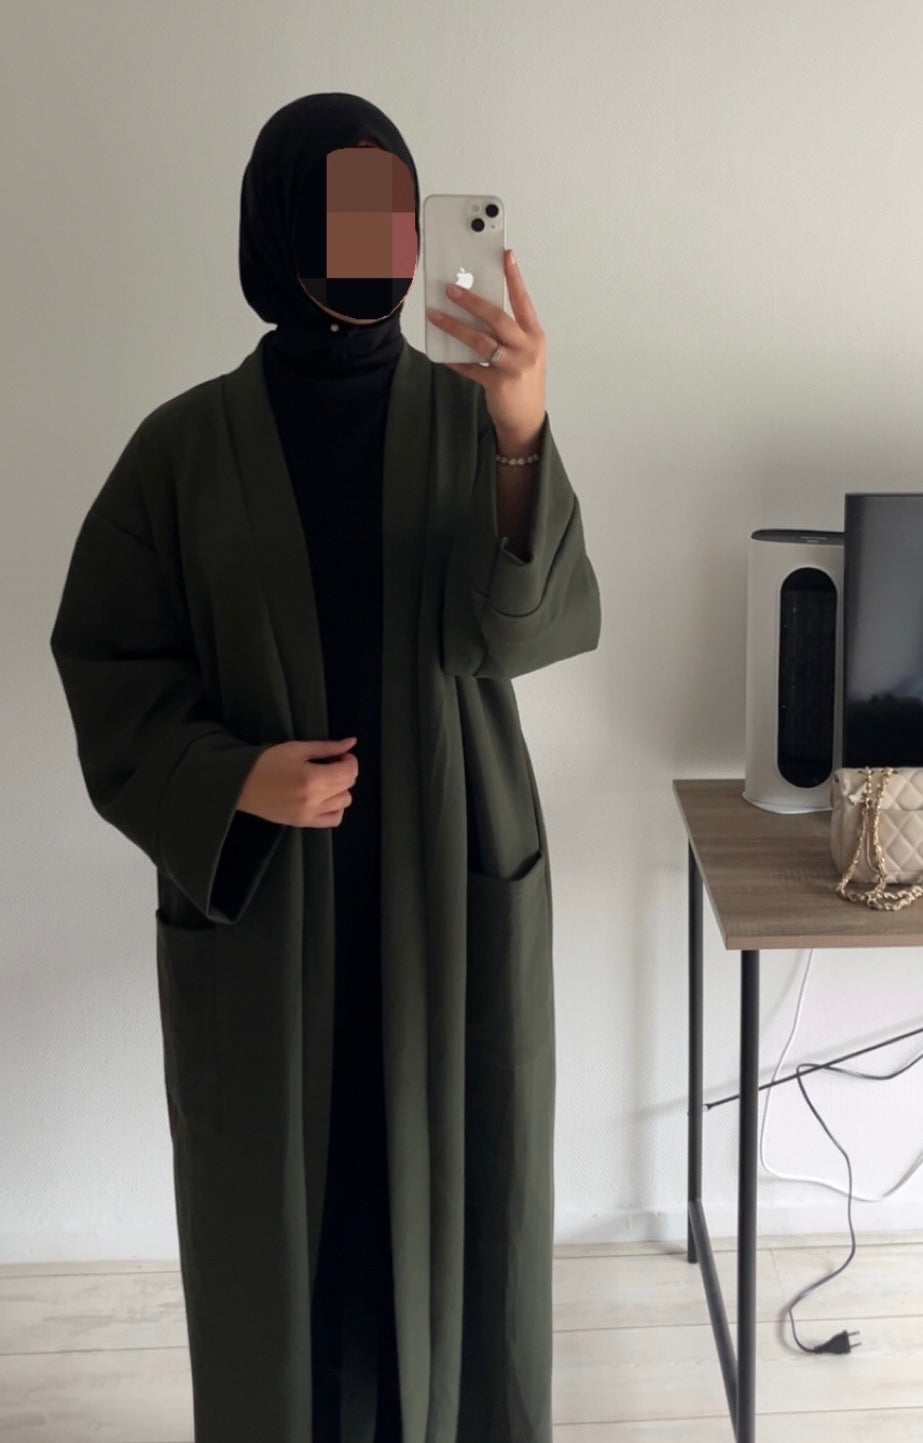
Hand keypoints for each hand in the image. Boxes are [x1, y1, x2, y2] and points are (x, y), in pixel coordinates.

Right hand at [237, 738, 358, 827]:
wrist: (240, 785)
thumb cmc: (266, 762)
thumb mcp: (296, 749)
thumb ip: (326, 747)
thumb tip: (351, 742)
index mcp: (313, 778)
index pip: (349, 771)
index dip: (350, 760)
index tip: (339, 755)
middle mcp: (315, 799)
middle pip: (348, 786)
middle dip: (345, 772)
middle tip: (331, 765)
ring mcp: (310, 814)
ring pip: (344, 803)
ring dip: (341, 790)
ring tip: (326, 781)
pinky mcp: (303, 823)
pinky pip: (333, 820)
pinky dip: (335, 808)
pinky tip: (325, 798)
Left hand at [426, 248, 546, 451]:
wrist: (527, 420)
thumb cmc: (524, 382)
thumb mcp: (524, 352)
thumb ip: (509, 333)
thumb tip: (479, 309)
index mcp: (534, 335)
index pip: (523, 300)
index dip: (514, 277)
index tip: (506, 255)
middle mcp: (527, 348)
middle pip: (498, 318)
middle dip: (473, 301)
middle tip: (451, 289)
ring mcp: (514, 366)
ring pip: (480, 341)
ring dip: (455, 327)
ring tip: (436, 316)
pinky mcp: (498, 384)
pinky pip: (470, 368)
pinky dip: (455, 360)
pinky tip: (442, 353)